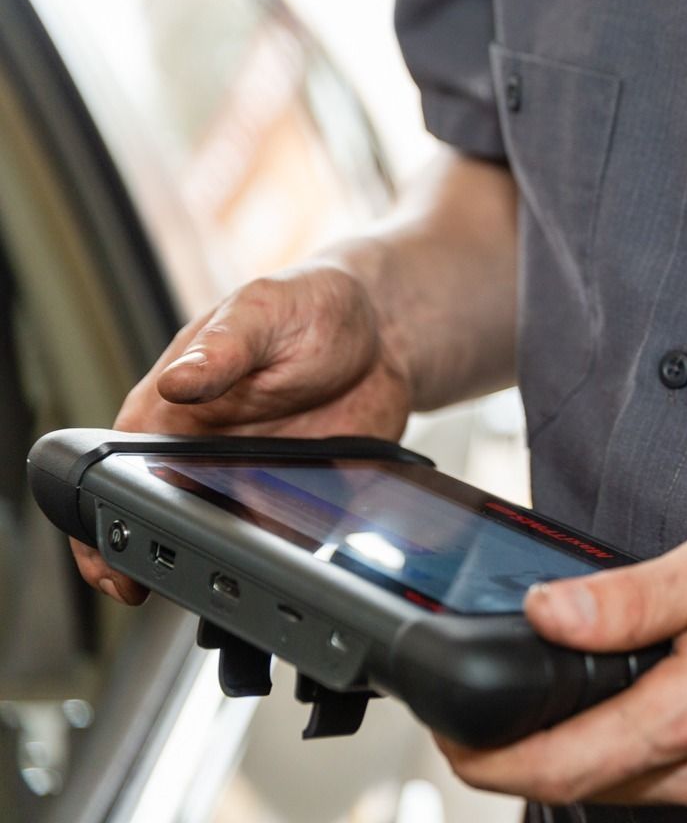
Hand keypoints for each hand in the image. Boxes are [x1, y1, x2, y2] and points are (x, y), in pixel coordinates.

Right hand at [72, 263, 410, 604]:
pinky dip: (292, 551)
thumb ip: (222, 348)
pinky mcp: (297, 494)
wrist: (384, 331)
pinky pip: (286, 538)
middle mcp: (202, 451)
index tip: (110, 562)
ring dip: (234, 560)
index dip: (99, 525)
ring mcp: (249, 478)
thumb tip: (176, 382)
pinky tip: (306, 547)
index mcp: (172, 406)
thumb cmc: (310, 306)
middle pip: (161, 523)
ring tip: (253, 564)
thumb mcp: (264, 313)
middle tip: (183, 582)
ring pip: (224, 541)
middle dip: (164, 560)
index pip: (111, 473)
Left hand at [440, 501, 686, 820]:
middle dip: (532, 754)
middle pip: (593, 787)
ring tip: (572, 698)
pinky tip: (658, 709)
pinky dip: (653, 762)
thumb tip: (546, 615)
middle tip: (498, 705)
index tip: (451, 734)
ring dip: (595, 755)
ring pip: (640, 796)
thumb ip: (634, 598)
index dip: (490, 758)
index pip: (564, 765)